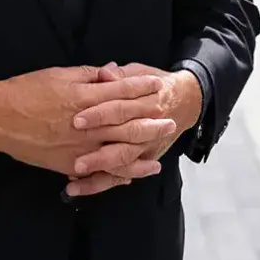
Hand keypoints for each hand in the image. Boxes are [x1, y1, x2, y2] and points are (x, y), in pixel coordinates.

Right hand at [0, 64, 176, 178]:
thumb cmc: (27, 91)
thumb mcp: (58, 74)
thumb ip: (89, 75)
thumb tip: (113, 72)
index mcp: (84, 98)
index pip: (122, 92)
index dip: (142, 87)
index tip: (158, 84)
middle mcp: (87, 125)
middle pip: (128, 123)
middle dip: (151, 119)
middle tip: (170, 117)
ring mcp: (80, 148)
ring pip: (120, 150)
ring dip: (143, 146)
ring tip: (160, 144)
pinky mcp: (70, 165)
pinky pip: (101, 171)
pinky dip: (120, 172)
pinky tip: (134, 172)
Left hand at [63, 62, 201, 197]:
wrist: (185, 100)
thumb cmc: (154, 84)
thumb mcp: (138, 72)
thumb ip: (119, 76)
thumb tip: (104, 73)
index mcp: (146, 102)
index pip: (121, 109)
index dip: (99, 115)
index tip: (77, 120)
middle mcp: (149, 127)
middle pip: (123, 140)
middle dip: (99, 151)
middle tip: (76, 159)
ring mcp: (147, 147)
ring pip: (124, 162)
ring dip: (99, 170)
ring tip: (75, 175)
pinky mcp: (143, 160)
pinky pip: (122, 175)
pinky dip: (101, 182)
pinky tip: (79, 187)